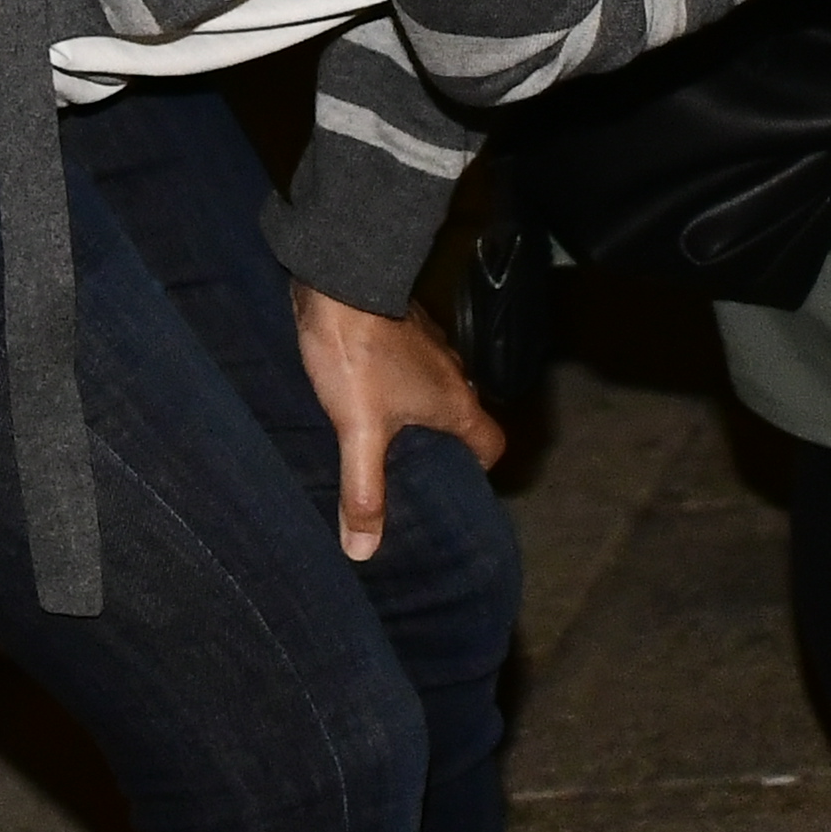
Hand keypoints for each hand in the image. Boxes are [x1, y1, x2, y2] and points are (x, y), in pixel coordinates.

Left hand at [290, 284, 499, 562]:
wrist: (339, 280)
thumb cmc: (358, 356)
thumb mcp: (358, 431)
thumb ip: (363, 490)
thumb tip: (364, 551)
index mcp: (456, 402)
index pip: (491, 444)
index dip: (479, 469)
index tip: (455, 486)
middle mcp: (453, 373)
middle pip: (464, 417)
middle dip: (444, 445)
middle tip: (412, 470)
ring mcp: (429, 346)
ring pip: (436, 389)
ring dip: (418, 411)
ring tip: (384, 436)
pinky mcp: (402, 326)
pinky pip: (411, 364)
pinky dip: (398, 382)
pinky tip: (365, 393)